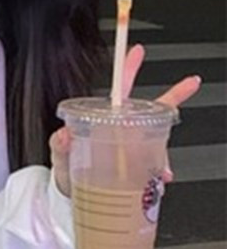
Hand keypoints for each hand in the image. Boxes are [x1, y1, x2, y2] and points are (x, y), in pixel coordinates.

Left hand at [50, 44, 201, 196]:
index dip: (128, 68)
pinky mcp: (139, 166)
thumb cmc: (66, 171)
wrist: (73, 198)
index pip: (118, 90)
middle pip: (150, 108)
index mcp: (103, 120)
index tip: (137, 49)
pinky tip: (158, 180)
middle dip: (173, 95)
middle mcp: (122, 130)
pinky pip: (156, 165)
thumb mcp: (59, 156)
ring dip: (163, 153)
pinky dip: (159, 173)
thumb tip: (64, 134)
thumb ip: (59, 144)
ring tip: (160, 171)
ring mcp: (133, 147)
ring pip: (158, 140)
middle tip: (190, 83)